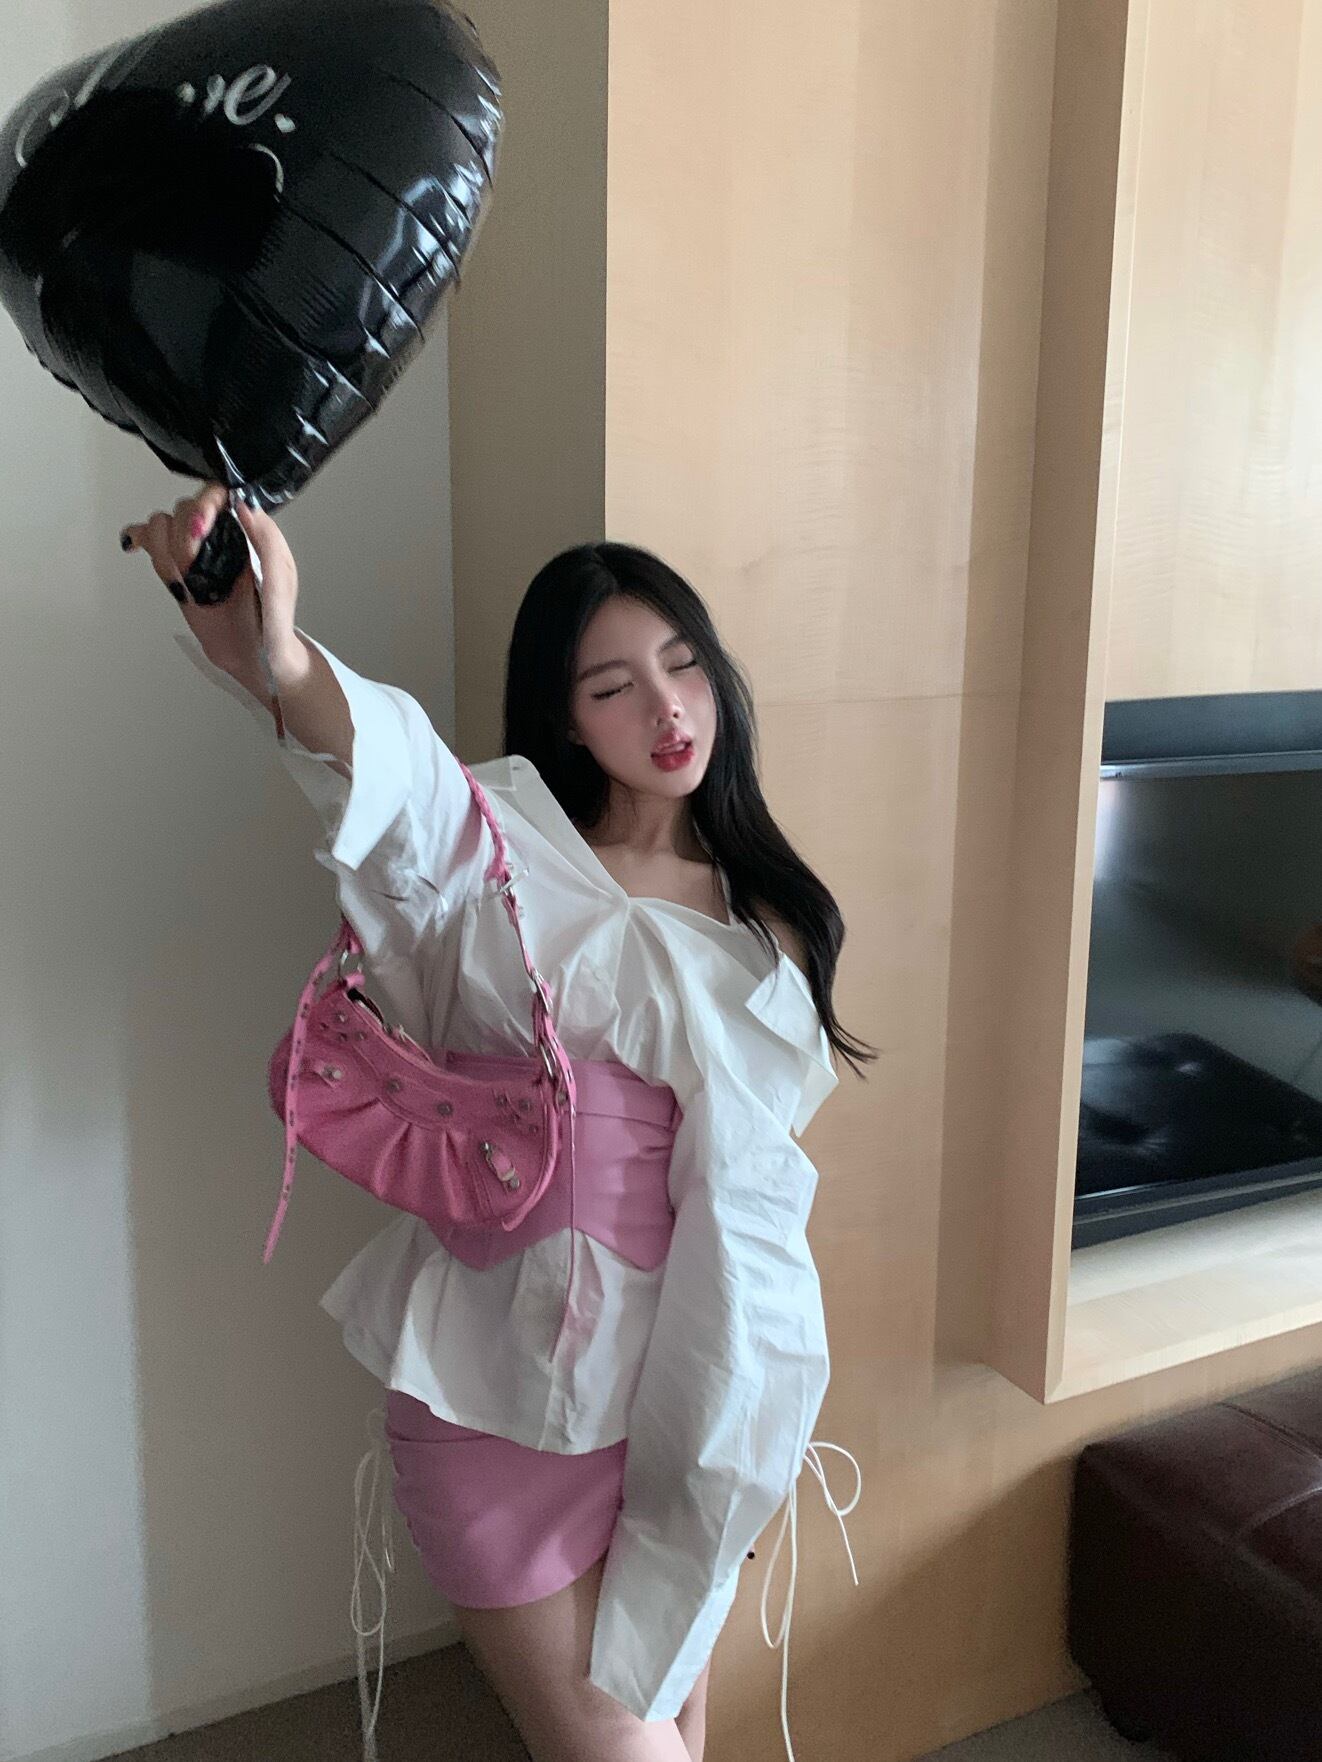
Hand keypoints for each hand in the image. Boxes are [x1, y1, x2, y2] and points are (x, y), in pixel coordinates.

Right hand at [121, 484, 300, 678]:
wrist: (254, 657)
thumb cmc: (273, 621)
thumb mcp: (282, 580)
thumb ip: (267, 541)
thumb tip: (242, 504)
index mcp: (245, 531)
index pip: (217, 494)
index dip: (204, 503)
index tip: (204, 527)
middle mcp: (218, 536)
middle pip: (183, 508)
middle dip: (184, 537)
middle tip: (196, 567)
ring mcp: (194, 554)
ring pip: (161, 526)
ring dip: (166, 552)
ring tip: (185, 580)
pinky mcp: (176, 571)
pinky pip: (149, 544)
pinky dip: (138, 539)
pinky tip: (134, 546)